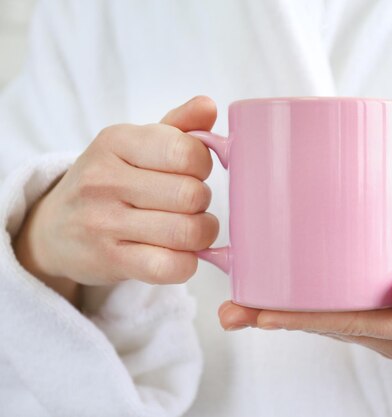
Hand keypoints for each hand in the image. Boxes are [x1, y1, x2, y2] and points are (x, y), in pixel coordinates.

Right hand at [13, 96, 218, 303]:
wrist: (54, 229)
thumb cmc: (111, 181)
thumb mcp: (137, 145)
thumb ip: (178, 125)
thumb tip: (209, 105)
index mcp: (116, 141)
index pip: (186, 152)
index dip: (203, 164)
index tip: (192, 172)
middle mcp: (104, 179)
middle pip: (192, 195)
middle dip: (203, 203)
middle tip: (191, 205)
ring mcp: (103, 222)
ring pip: (187, 232)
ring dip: (201, 234)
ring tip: (189, 229)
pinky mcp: (108, 260)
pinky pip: (170, 267)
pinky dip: (187, 263)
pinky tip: (179, 254)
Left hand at [218, 232, 391, 366]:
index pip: (349, 325)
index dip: (301, 319)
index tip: (259, 312)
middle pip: (330, 329)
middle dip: (280, 320)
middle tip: (232, 309)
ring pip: (334, 325)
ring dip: (290, 314)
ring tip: (246, 302)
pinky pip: (347, 316)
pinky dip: (314, 307)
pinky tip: (291, 293)